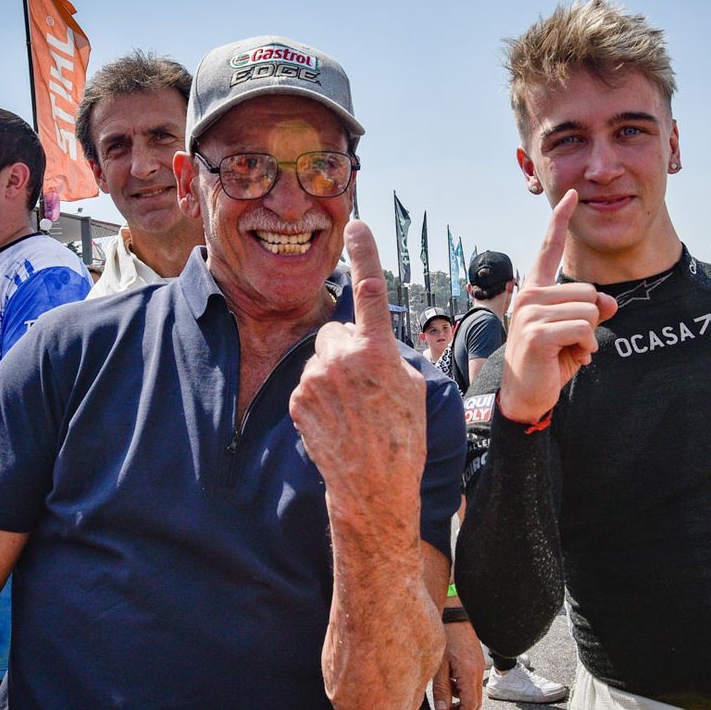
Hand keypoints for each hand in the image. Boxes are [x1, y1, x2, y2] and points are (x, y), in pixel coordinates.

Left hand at [290, 221, 427, 516]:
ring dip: (333, 375)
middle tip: (365, 387)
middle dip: (346, 350)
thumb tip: (375, 345)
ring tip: (353, 411)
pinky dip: (319, 398)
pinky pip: (308, 383)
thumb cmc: (402, 439)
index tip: (357, 223)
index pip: (370, 291)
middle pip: (336, 333)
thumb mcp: (412, 389)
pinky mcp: (298, 399)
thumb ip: (390, 357)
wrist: (373, 486)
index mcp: (378, 351)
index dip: (365, 254)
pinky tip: (336, 422)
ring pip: (321, 359)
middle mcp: (343, 358)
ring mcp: (316, 378)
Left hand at [432, 617, 483, 709]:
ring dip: (460, 697)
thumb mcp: (439, 666)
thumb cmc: (446, 637)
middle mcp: (477, 673)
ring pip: (473, 692)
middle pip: (474, 703)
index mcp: (468, 675)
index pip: (469, 707)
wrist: (456, 615)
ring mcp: (479, 666)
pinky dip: (462, 686)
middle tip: (445, 708)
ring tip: (445, 686)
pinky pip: (472, 681)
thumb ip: (441, 689)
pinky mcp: (477, 661)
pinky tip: (449, 676)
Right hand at [498, 191, 617, 423]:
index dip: (560, 220)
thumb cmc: (550, 362)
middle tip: (573, 342)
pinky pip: (583, 328)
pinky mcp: (537, 333)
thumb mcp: (577, 333)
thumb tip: (611, 303)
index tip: (571, 194)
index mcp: (536, 289)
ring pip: (589, 310)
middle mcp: (530, 295)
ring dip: (589, 336)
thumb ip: (593, 312)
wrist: (526, 395)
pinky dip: (587, 346)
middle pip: (589, 291)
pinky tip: (572, 358)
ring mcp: (531, 312)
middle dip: (592, 320)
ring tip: (570, 351)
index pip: (549, 248)